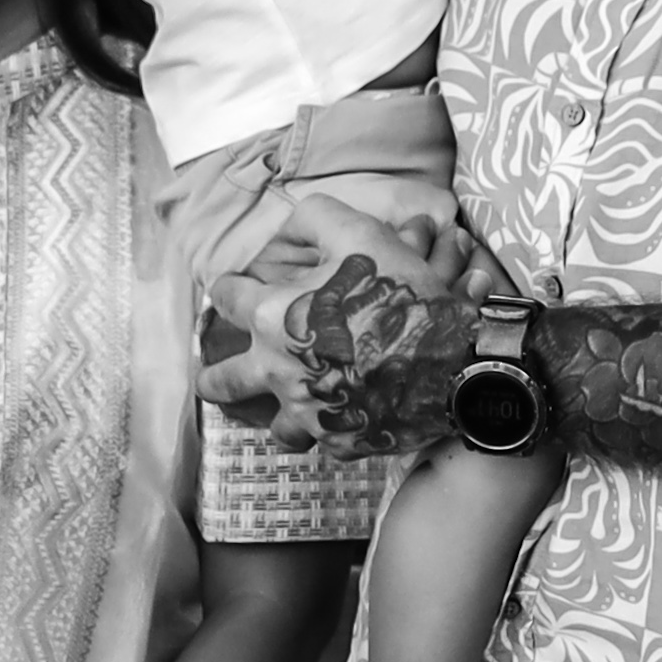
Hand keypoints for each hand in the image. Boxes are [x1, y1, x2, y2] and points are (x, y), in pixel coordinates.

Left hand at [199, 227, 482, 455]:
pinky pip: (328, 441)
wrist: (450, 363)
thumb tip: (286, 228)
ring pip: (277, 430)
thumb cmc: (400, 295)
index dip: (230, 288)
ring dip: (278, 419)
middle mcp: (278, 371)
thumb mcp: (358, 234)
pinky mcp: (342, 440)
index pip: (226, 298)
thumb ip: (314, 220)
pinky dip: (334, 431)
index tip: (235, 289)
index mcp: (272, 318)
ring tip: (286, 411)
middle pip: (223, 383)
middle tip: (211, 379)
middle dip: (213, 379)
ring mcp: (309, 413)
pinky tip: (346, 420)